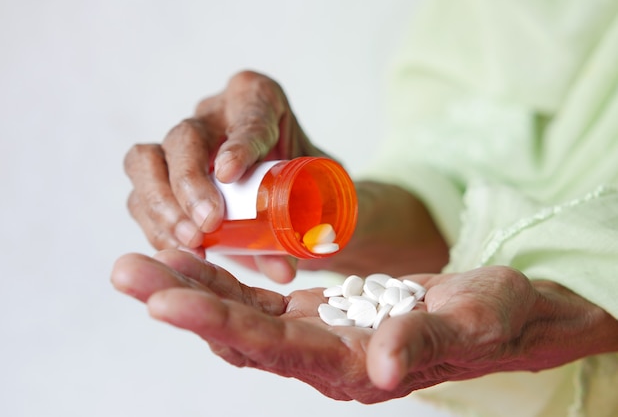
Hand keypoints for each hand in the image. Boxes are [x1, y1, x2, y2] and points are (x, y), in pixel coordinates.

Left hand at [110, 251, 617, 402]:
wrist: (499, 316)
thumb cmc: (493, 319)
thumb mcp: (474, 323)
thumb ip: (426, 342)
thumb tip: (384, 365)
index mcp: (353, 369)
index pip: (272, 348)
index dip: (217, 324)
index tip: (161, 300)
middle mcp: (322, 359)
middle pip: (238, 334)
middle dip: (181, 303)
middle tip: (124, 271)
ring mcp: (315, 337)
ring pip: (240, 314)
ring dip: (191, 287)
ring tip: (139, 260)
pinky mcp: (316, 315)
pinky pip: (259, 298)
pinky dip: (223, 278)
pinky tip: (194, 255)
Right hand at [123, 71, 327, 281]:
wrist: (287, 192)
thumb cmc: (300, 183)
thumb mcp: (310, 198)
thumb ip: (299, 229)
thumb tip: (281, 269)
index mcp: (258, 100)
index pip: (249, 112)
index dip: (237, 143)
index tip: (230, 174)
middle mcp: (213, 115)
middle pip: (185, 136)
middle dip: (191, 183)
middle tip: (209, 223)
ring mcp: (179, 143)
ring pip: (146, 161)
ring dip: (163, 206)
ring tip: (191, 241)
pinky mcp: (157, 174)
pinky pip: (139, 196)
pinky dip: (155, 227)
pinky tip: (178, 248)